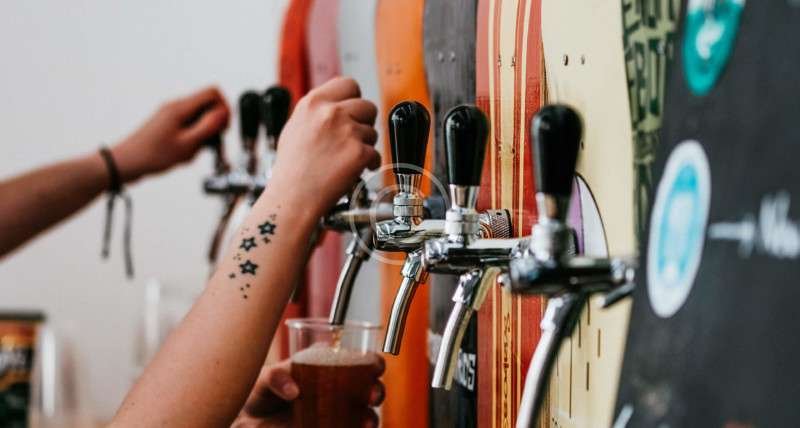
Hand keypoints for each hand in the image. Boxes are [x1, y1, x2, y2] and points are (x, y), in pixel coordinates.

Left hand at [111, 86, 229, 182]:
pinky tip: (185, 153)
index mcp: (180, 108)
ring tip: (193, 151)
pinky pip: (190, 127)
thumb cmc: (151, 155)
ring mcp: (172, 115)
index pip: (213, 93)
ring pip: (200, 119)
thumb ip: (207, 127)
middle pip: (208, 106)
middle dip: (214, 126)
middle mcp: (176, 107)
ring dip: (203, 136)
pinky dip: (193, 140)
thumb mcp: (186, 144)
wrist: (126, 163)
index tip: (223, 128)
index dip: (224, 109)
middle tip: (210, 143)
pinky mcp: (169, 125)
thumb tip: (223, 113)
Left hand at [232, 357, 384, 427]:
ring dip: (371, 417)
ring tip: (366, 423)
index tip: (373, 365)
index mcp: (325, 363)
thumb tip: (294, 391)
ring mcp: (336, 410)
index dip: (371, 360)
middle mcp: (336, 385)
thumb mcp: (263, 379)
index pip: (356, 357)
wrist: (250, 422)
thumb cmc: (259, 394)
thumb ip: (276, 377)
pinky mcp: (331, 427)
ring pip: (365, 412)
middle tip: (371, 395)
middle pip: (368, 385)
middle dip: (376, 389)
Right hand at [269, 77, 379, 218]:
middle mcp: (331, 113)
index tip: (352, 110)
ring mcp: (347, 132)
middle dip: (364, 122)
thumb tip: (336, 106)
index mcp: (314, 103)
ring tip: (344, 159)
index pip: (348, 84)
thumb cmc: (291, 169)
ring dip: (364, 145)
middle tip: (353, 138)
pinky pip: (375, 154)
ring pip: (372, 132)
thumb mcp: (295, 127)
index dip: (353, 98)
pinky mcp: (359, 153)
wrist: (293, 197)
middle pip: (367, 106)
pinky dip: (368, 164)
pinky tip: (353, 171)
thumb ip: (317, 113)